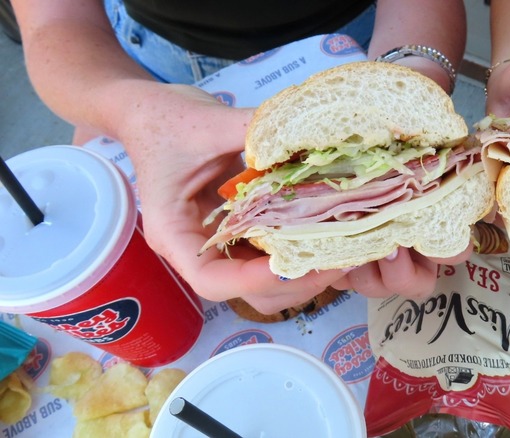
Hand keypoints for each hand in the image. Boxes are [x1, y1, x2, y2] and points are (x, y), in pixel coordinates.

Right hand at [120, 83, 470, 313]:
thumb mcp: (209, 122)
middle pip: (244, 291)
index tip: (297, 262)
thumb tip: (309, 136)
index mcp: (172, 232)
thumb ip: (255, 132)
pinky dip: (296, 253)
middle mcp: (194, 248)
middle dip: (292, 282)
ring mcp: (217, 245)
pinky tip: (327, 237)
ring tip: (341, 252)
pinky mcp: (236, 234)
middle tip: (339, 260)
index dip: (256, 280)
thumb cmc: (165, 119)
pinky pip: (267, 256)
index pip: (212, 279)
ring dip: (300, 274)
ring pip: (261, 282)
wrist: (148, 110)